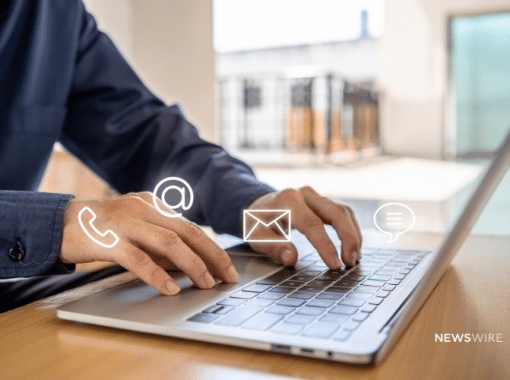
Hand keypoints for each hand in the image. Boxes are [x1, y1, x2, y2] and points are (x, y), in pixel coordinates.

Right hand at [60, 192, 237, 294]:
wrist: (62, 222)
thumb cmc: (105, 228)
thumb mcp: (138, 229)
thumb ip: (161, 243)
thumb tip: (190, 265)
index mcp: (154, 205)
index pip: (191, 227)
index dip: (213, 248)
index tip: (227, 267)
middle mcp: (144, 209)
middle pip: (188, 232)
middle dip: (212, 256)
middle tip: (226, 277)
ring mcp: (127, 223)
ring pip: (169, 242)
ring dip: (192, 265)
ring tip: (206, 284)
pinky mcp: (109, 240)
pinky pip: (139, 259)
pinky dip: (158, 275)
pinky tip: (171, 288)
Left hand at [246, 187, 361, 267]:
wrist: (258, 206)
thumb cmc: (257, 222)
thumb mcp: (255, 237)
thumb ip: (272, 247)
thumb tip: (291, 258)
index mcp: (287, 201)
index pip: (312, 224)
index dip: (326, 246)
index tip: (335, 265)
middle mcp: (304, 194)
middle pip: (336, 212)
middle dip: (348, 238)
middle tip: (351, 262)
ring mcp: (315, 196)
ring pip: (343, 211)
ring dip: (353, 235)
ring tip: (354, 258)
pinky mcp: (322, 201)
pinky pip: (342, 212)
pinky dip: (351, 230)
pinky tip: (353, 247)